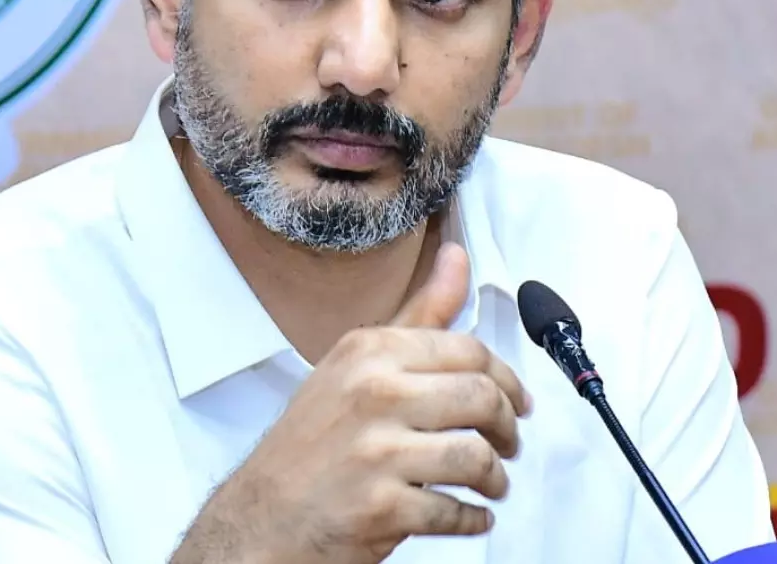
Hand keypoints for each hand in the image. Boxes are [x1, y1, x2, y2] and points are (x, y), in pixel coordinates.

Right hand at [170, 242, 532, 563]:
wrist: (262, 518)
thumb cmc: (312, 443)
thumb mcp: (356, 365)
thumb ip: (418, 315)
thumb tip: (456, 258)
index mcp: (369, 351)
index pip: (468, 350)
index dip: (506, 378)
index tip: (514, 398)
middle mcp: (372, 392)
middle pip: (481, 397)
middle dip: (507, 427)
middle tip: (508, 443)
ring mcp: (376, 452)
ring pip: (476, 455)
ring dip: (496, 478)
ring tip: (492, 483)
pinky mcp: (381, 507)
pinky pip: (454, 511)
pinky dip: (472, 519)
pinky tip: (469, 515)